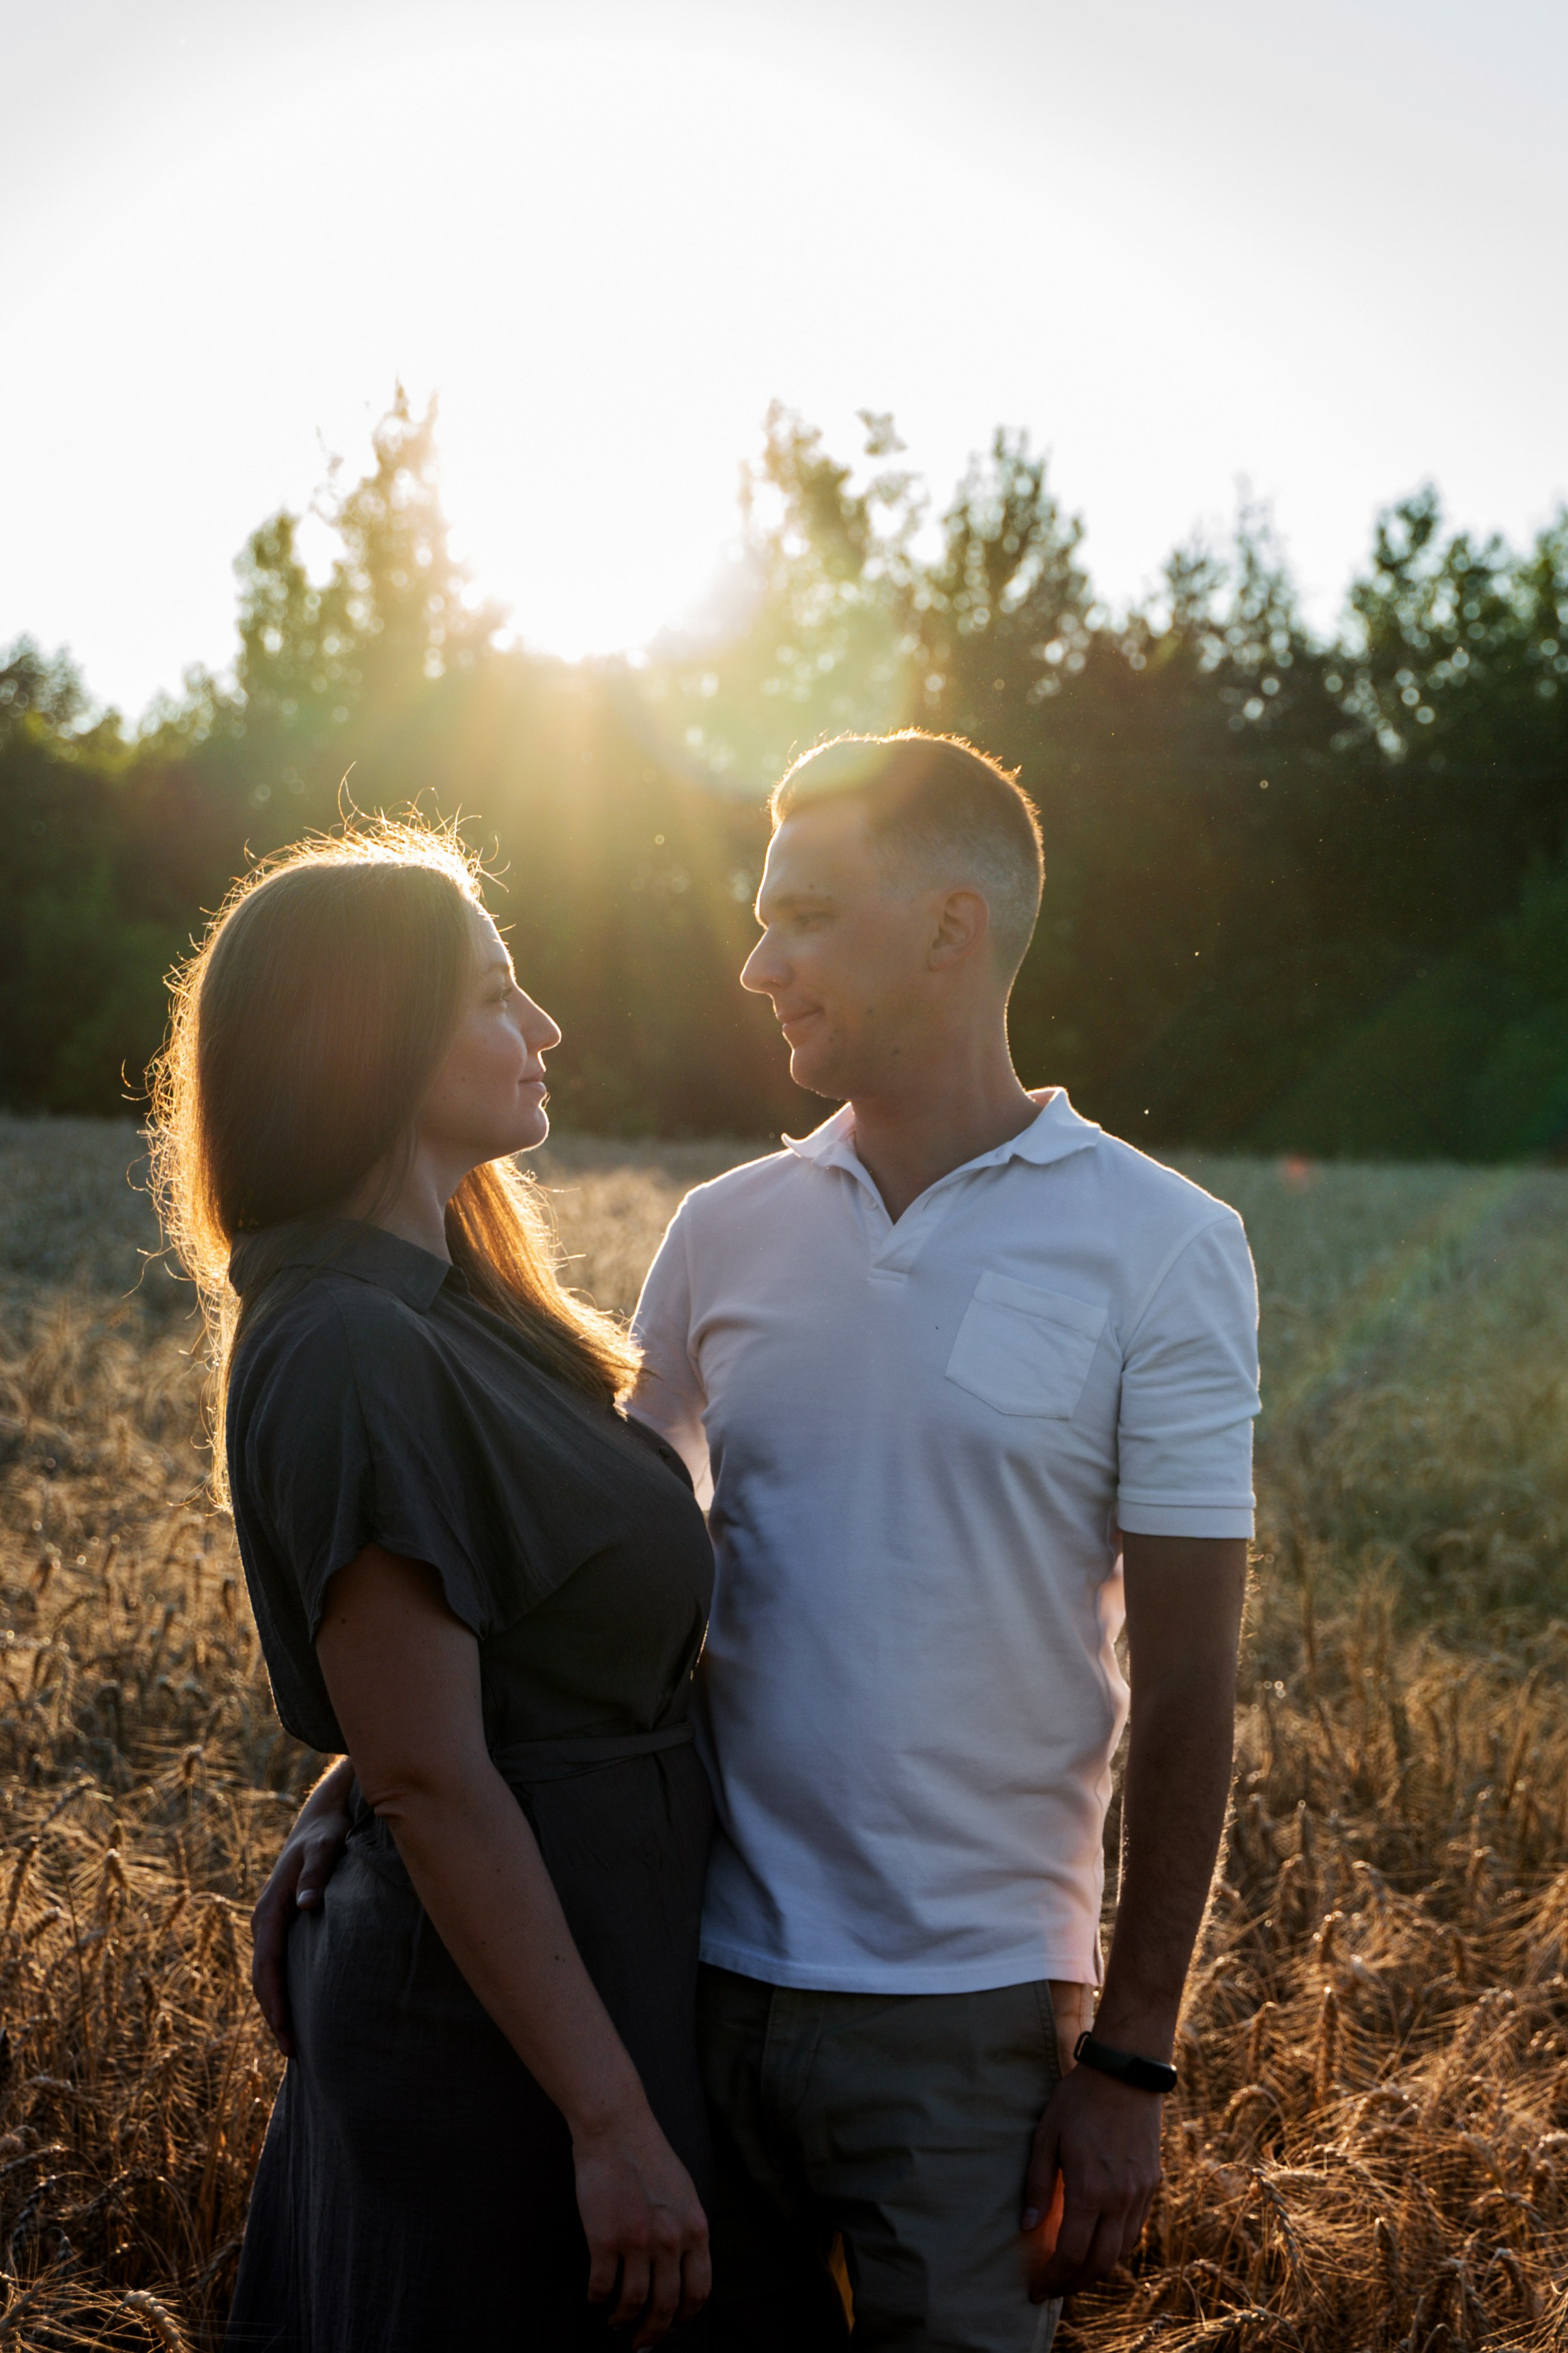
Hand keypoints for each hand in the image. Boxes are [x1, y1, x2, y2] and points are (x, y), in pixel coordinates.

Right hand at [250, 1768, 354, 2057]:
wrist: (322, 1816)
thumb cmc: (328, 1833)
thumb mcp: (325, 1848)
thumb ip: (316, 1874)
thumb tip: (306, 1904)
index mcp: (271, 1909)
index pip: (268, 1966)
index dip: (275, 2003)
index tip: (286, 2033)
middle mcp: (265, 1919)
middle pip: (263, 1978)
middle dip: (274, 2015)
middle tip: (291, 2052)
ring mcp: (272, 1922)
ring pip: (268, 1974)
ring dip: (276, 2006)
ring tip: (292, 2042)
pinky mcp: (283, 1922)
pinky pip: (277, 1963)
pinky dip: (282, 1988)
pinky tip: (298, 2007)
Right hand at [573, 2102, 710, 2346]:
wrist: (617, 2129)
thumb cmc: (648, 2157)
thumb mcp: (684, 2194)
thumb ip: (687, 2232)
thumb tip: (682, 2273)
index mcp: (694, 2229)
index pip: (698, 2291)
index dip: (684, 2317)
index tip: (671, 2327)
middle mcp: (671, 2240)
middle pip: (666, 2306)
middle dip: (652, 2332)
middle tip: (640, 2341)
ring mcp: (637, 2242)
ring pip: (633, 2303)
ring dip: (623, 2320)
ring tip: (615, 2322)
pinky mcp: (604, 2240)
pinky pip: (602, 2287)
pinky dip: (598, 2300)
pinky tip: (596, 2299)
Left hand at [1022, 2062, 1163, 2301]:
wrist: (1126, 2073)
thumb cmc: (1079, 2100)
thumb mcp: (1046, 2135)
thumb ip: (1038, 2184)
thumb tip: (1028, 2225)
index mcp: (1090, 2190)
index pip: (1072, 2254)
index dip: (1053, 2279)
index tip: (1036, 2291)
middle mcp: (1120, 2199)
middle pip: (1100, 2263)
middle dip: (1075, 2283)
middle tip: (1053, 2288)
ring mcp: (1140, 2193)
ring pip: (1121, 2250)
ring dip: (1097, 2269)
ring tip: (1074, 2271)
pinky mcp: (1152, 2183)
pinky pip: (1135, 2229)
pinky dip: (1116, 2246)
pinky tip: (1100, 2242)